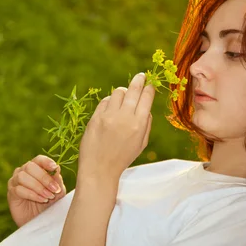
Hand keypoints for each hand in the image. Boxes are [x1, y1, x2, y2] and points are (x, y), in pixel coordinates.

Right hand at [7, 155, 66, 227]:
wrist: (40, 221)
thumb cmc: (49, 204)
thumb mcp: (58, 192)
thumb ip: (57, 181)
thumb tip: (57, 168)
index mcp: (36, 168)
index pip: (38, 159)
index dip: (46, 162)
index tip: (54, 168)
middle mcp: (23, 172)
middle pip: (30, 166)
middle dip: (44, 177)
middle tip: (54, 189)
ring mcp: (15, 182)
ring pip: (23, 177)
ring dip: (38, 187)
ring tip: (48, 197)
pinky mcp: (11, 193)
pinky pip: (19, 189)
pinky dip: (32, 194)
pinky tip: (41, 200)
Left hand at [77, 72, 153, 186]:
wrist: (99, 169)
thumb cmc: (122, 158)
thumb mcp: (141, 144)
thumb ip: (146, 124)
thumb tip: (146, 108)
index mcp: (139, 124)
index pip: (146, 98)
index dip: (149, 89)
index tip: (150, 84)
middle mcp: (125, 117)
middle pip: (133, 90)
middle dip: (139, 80)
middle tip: (141, 76)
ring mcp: (109, 116)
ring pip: (118, 92)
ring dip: (122, 92)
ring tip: (123, 96)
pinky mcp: (95, 117)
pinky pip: (105, 101)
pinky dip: (109, 102)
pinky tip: (111, 108)